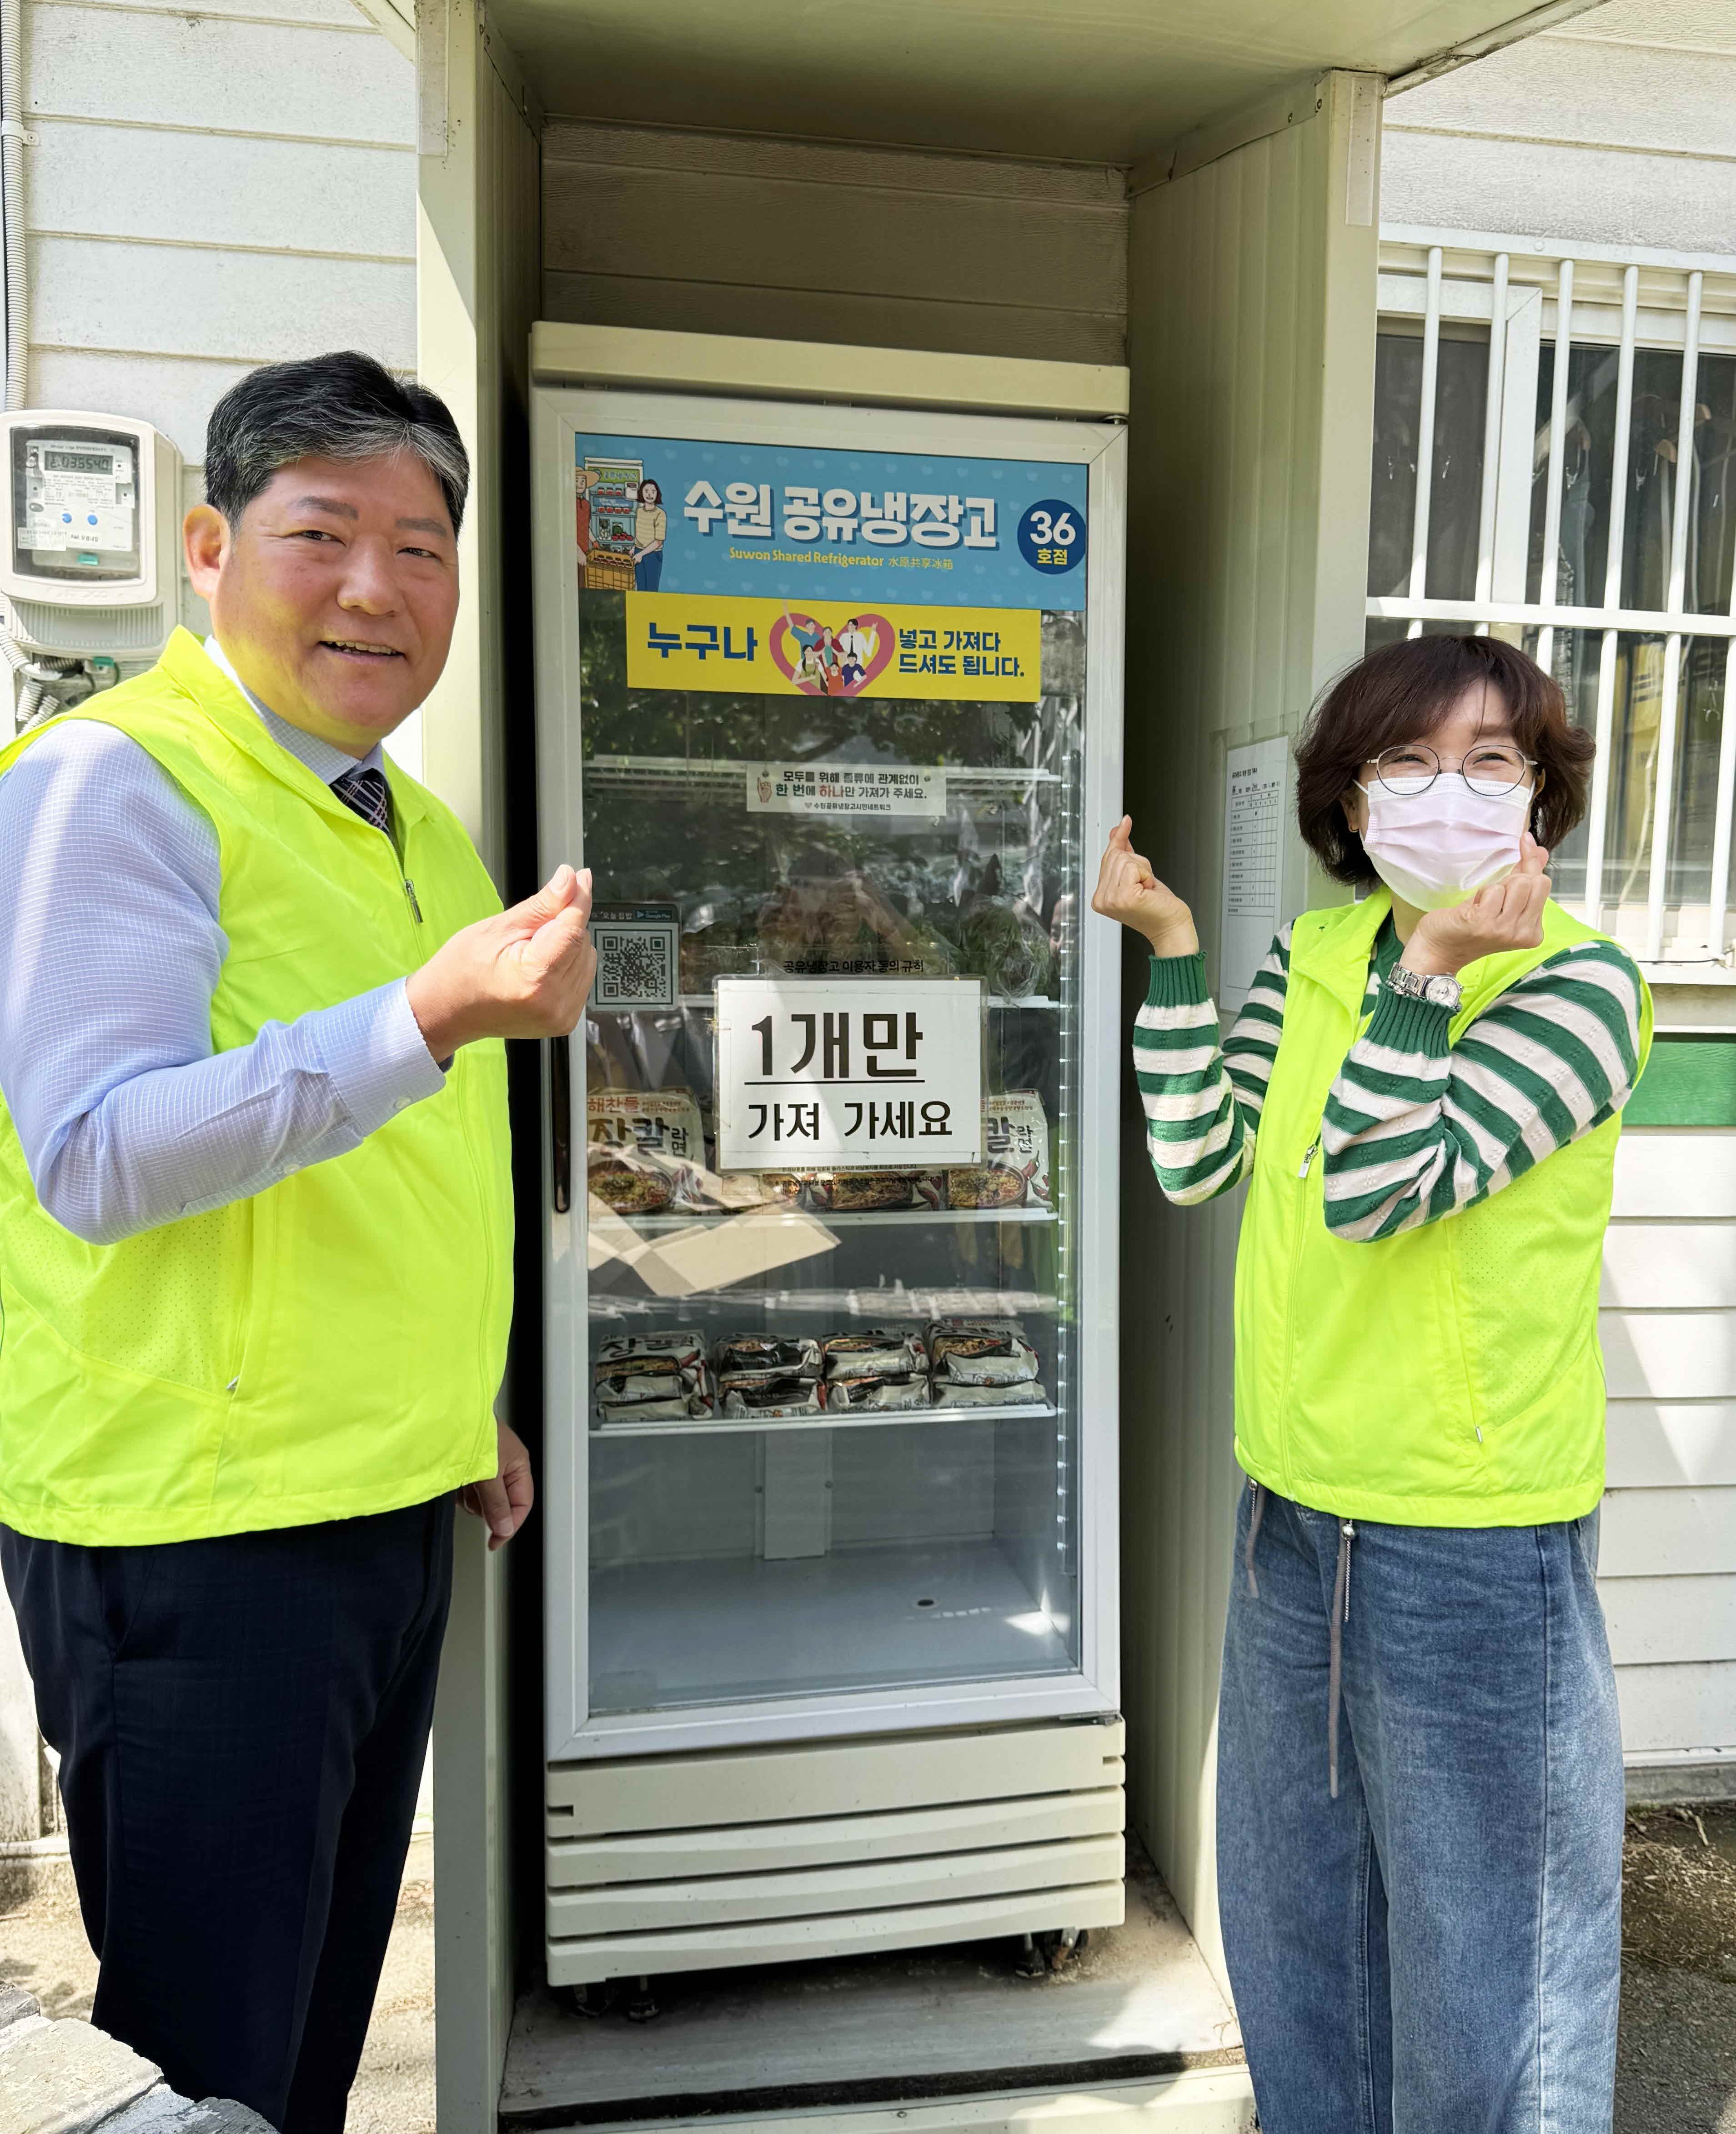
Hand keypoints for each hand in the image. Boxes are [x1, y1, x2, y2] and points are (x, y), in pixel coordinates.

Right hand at [406, 865, 595, 1056]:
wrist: (449, 1010)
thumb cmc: (462, 971)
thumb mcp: (498, 928)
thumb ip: (543, 905)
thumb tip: (572, 879)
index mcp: (534, 980)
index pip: (572, 929)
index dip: (578, 898)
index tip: (579, 876)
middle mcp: (554, 1003)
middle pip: (582, 942)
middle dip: (562, 927)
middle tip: (527, 935)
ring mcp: (561, 1016)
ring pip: (586, 958)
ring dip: (566, 946)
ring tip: (530, 954)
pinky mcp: (565, 1021)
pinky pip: (582, 977)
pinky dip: (566, 964)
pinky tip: (540, 968)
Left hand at [458, 1420, 533, 1549]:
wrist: (448, 1414)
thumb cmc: (473, 1435)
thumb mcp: (488, 1474)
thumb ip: (497, 1504)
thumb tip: (505, 1529)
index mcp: (518, 1466)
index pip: (522, 1504)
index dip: (510, 1525)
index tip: (494, 1541)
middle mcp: (505, 1467)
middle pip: (502, 1504)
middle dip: (486, 1507)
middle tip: (473, 1495)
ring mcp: (487, 1468)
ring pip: (483, 1500)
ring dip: (472, 1499)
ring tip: (463, 1482)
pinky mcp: (470, 1467)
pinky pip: (469, 1492)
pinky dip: (462, 1492)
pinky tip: (456, 1480)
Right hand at [1090, 816, 1198, 955]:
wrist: (1171, 928)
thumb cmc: (1158, 907)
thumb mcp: (1138, 875)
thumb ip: (1124, 853)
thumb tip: (1118, 829)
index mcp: (1100, 897)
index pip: (1108, 858)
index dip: (1120, 841)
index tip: (1126, 822)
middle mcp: (1101, 899)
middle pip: (1116, 855)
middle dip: (1137, 864)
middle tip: (1145, 885)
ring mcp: (1110, 900)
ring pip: (1125, 859)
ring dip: (1143, 871)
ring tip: (1147, 890)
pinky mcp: (1124, 897)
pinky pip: (1134, 867)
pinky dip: (1147, 875)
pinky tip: (1148, 891)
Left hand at [1402, 833, 1550, 977]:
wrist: (1439, 949)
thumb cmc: (1471, 924)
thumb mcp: (1504, 902)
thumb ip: (1524, 877)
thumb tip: (1541, 851)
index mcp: (1533, 932)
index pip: (1544, 885)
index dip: (1531, 863)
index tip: (1525, 841)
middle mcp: (1523, 934)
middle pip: (1535, 881)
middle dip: (1514, 880)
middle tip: (1495, 897)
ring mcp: (1504, 930)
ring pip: (1517, 883)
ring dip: (1496, 887)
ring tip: (1483, 904)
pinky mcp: (1484, 923)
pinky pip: (1493, 890)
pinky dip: (1482, 893)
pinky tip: (1473, 909)